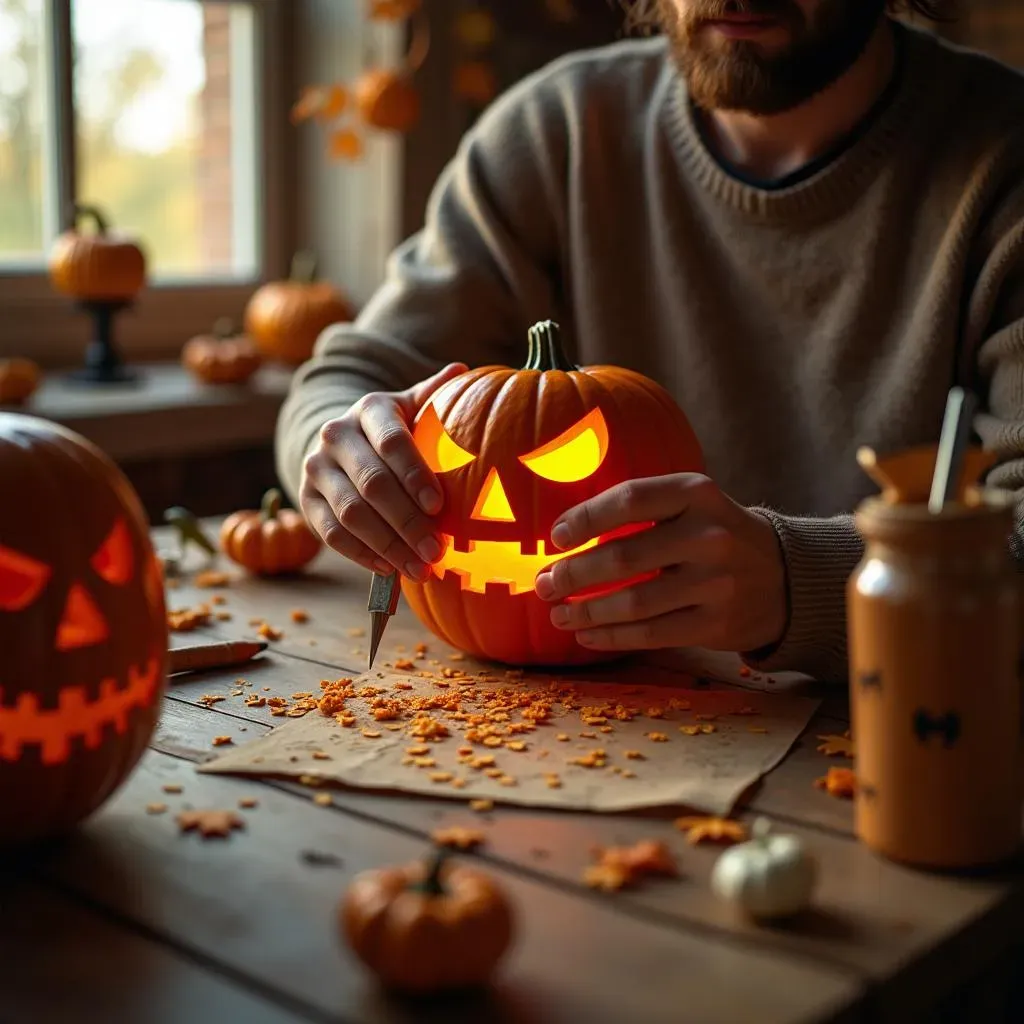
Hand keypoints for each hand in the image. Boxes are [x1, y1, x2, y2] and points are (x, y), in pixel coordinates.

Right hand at [300, 363, 467, 578]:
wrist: (341, 442)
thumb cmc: (393, 429)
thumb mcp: (412, 408)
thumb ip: (435, 396)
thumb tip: (463, 370)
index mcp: (370, 409)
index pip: (392, 443)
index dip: (415, 475)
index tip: (440, 506)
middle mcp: (335, 435)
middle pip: (373, 485)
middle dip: (408, 522)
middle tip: (436, 550)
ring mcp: (315, 468)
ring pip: (351, 514)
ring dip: (388, 546)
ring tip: (421, 568)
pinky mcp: (305, 499)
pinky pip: (331, 534)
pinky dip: (362, 555)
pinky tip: (389, 569)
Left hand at [535, 474, 787, 654]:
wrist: (785, 577)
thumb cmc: (714, 534)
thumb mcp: (691, 503)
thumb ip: (641, 508)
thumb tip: (563, 531)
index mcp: (697, 493)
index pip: (630, 499)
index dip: (586, 517)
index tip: (555, 537)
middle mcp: (709, 535)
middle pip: (624, 556)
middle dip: (574, 574)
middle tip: (543, 584)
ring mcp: (716, 582)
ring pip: (634, 602)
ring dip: (586, 612)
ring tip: (558, 614)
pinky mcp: (717, 623)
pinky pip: (651, 634)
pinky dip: (612, 637)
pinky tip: (587, 635)